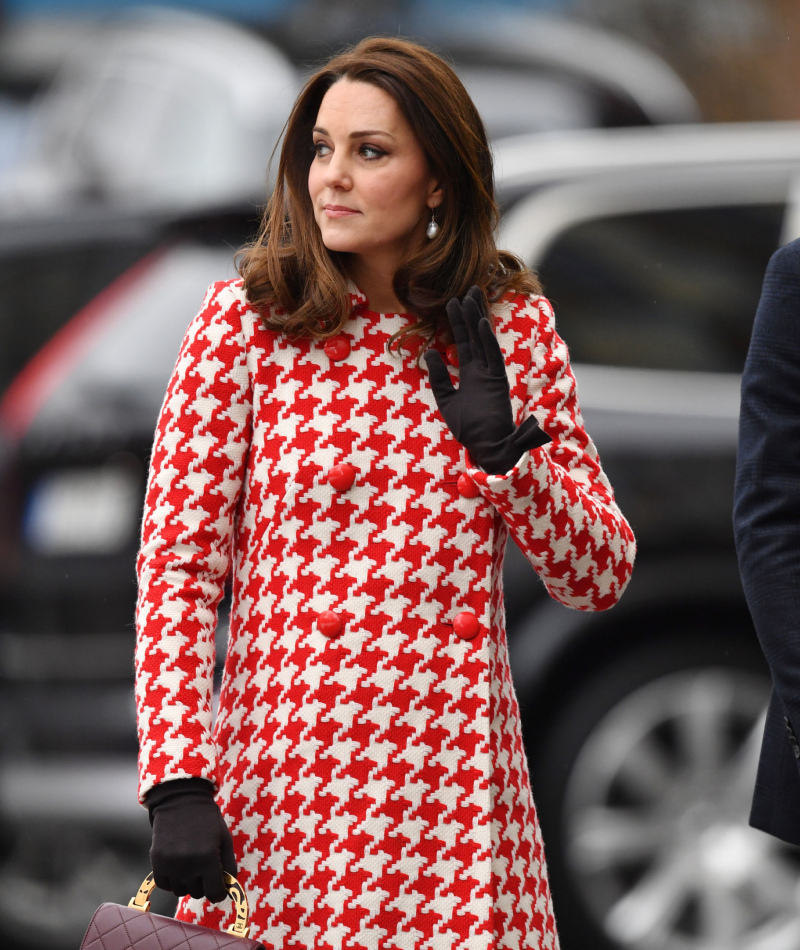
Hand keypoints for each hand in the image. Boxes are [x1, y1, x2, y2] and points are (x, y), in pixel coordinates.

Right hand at [146, 778, 236, 902]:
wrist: (181, 800)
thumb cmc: (207, 820)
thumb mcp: (224, 838)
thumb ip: (229, 865)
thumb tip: (228, 889)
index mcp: (209, 858)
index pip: (215, 893)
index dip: (219, 891)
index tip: (218, 886)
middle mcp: (188, 864)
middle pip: (198, 894)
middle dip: (203, 884)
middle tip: (204, 867)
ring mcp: (171, 864)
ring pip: (180, 892)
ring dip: (187, 883)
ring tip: (190, 864)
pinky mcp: (157, 862)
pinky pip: (165, 885)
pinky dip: (171, 880)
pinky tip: (177, 865)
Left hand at [424, 286, 549, 473]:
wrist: (488, 446)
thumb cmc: (469, 429)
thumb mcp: (447, 401)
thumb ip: (440, 378)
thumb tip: (431, 354)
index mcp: (470, 374)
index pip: (463, 342)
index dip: (458, 322)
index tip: (452, 302)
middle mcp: (481, 369)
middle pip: (475, 334)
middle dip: (470, 312)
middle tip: (467, 289)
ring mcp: (490, 373)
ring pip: (483, 340)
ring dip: (477, 318)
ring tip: (472, 296)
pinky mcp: (497, 381)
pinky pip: (492, 356)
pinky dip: (486, 340)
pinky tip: (481, 323)